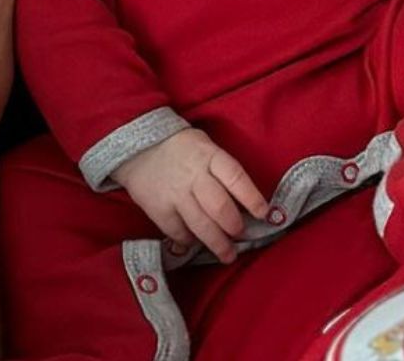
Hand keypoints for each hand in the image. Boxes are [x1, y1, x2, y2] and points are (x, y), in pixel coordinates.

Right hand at [112, 127, 269, 263]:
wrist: (139, 148)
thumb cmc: (183, 150)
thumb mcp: (207, 149)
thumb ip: (223, 172)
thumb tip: (245, 204)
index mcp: (210, 156)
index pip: (235, 177)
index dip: (252, 198)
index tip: (264, 214)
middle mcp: (193, 175)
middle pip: (219, 206)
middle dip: (234, 226)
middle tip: (240, 235)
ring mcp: (174, 193)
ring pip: (200, 224)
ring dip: (217, 243)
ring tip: (227, 255)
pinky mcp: (157, 208)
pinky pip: (178, 231)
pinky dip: (189, 241)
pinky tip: (196, 243)